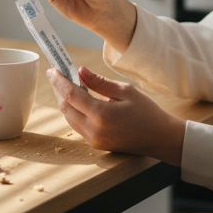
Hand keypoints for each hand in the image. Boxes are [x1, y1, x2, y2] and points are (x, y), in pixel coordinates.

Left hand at [47, 66, 184, 165]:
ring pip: (69, 117)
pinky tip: (79, 99)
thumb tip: (80, 71)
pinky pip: (77, 125)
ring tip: (67, 84)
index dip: (59, 81)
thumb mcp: (126, 91)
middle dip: (59, 90)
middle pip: (65, 107)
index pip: (71, 95)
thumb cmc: (147, 112)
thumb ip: (100, 82)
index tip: (52, 69)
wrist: (159, 138)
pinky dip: (74, 111)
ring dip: (66, 101)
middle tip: (58, 74)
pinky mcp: (95, 144)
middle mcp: (93, 130)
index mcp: (101, 115)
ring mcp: (93, 139)